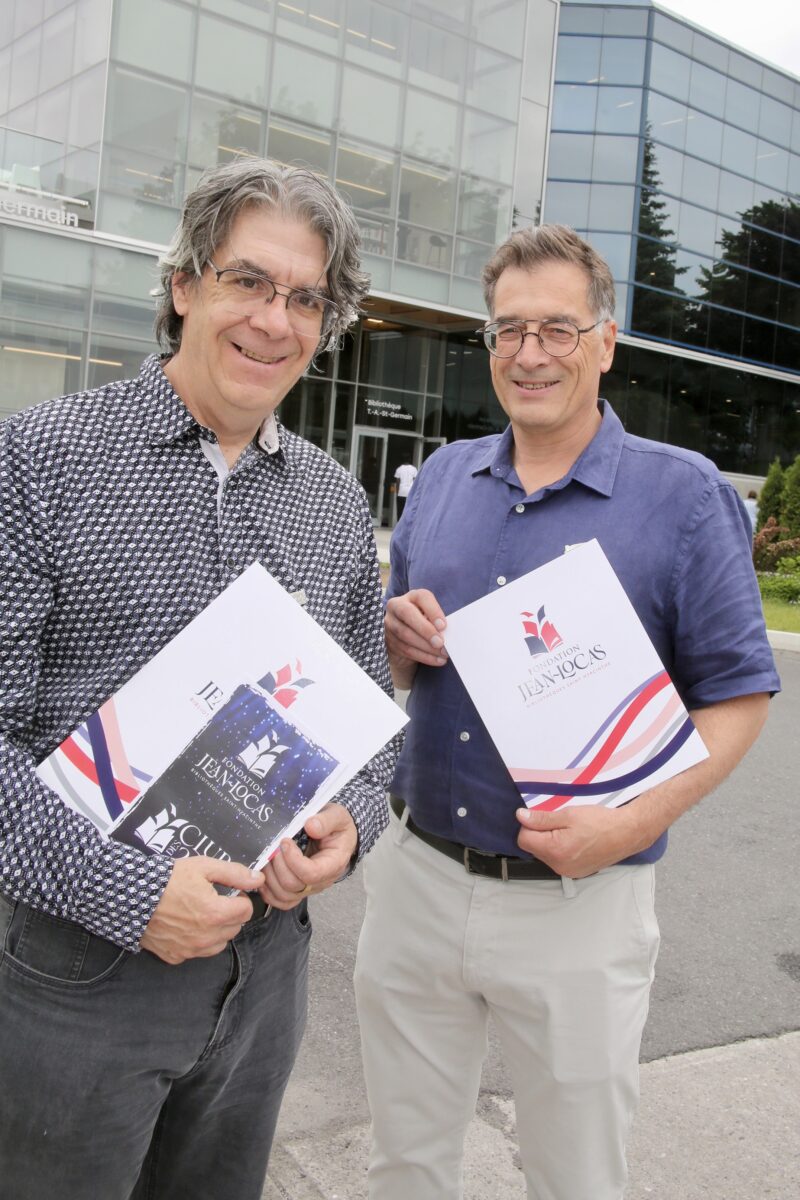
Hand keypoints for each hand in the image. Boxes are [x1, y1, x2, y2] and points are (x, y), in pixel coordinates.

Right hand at [140, 856, 263, 963]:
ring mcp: (191, 950)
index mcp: (216, 914)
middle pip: (235, 928)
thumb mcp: (203, 867)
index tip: (229, 892)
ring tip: (201, 913)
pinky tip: (186, 925)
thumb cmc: (168, 879)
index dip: (240, 898)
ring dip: (218, 929)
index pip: (246, 910)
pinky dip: (198, 941)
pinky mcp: (176, 956)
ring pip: (219, 943)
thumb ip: (234, 873)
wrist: (131, 896)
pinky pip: (198, 952)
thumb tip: (259, 879)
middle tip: (214, 900)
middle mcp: (206, 937)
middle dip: (231, 913)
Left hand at [258, 803, 357, 909]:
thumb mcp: (337, 816)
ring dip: (269, 877)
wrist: (337, 836)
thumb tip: (310, 826)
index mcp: (333, 864)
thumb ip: (326, 820)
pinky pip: (281, 901)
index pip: (311, 873)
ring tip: (267, 857)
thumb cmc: (337, 827)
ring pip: (284, 895)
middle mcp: (321, 881)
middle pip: (294, 886)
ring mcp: (309, 888)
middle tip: (273, 847)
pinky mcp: (298, 890)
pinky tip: (264, 874)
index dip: (293, 860)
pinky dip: (267, 891)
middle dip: (278, 865)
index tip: (285, 841)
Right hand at [385, 589, 446, 687]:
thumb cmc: (426, 623)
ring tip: (443, 654)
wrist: (407, 639)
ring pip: (406, 634)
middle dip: (425, 629)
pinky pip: (406, 649)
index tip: (443, 626)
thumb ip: (439, 621)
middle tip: (440, 642)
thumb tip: (451, 633)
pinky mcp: (389, 640)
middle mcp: (397, 606)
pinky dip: (424, 657)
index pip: (422, 597)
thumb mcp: (432, 617)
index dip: (433, 610)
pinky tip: (437, 660)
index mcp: (412, 596)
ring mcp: (390, 623)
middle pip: (407, 613)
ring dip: (426, 647)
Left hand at [516, 804, 638, 878]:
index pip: (524, 839)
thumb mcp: (568, 815)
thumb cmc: (600, 822)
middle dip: (541, 833)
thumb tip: (520, 817)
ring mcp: (568, 872)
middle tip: (560, 822)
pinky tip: (575, 840)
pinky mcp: (575, 872)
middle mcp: (559, 866)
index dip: (529, 825)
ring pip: (545, 854)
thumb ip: (541, 818)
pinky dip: (560, 849)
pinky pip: (557, 860)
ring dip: (550, 841)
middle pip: (534, 848)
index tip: (542, 817)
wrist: (627, 834)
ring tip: (570, 831)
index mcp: (555, 851)